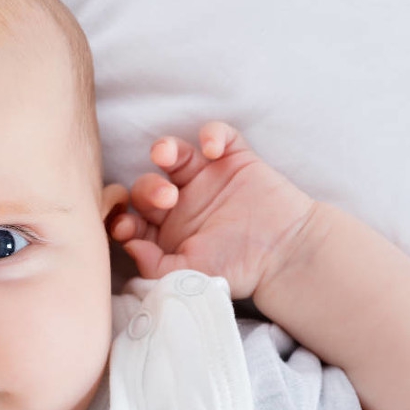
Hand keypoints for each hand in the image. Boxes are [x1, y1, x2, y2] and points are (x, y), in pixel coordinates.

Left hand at [107, 122, 315, 298]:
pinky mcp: (232, 159)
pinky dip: (211, 134)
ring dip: (164, 149)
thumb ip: (155, 266)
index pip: (131, 218)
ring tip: (166, 156)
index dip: (122, 218)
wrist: (286, 255)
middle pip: (147, 185)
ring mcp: (204, 177)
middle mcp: (179, 202)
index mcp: (163, 231)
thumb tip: (127, 247)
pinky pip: (217, 134)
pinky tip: (212, 149)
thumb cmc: (237, 269)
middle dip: (148, 189)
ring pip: (172, 153)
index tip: (123, 225)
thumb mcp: (191, 275)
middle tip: (166, 198)